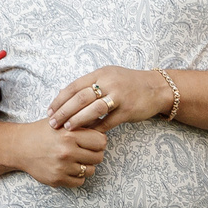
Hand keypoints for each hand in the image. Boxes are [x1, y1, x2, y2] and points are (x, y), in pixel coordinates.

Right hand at [7, 123, 109, 189]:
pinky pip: (80, 182)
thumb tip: (104, 120)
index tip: (92, 141)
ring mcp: (62, 167)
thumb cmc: (43, 132)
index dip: (98, 141)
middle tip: (84, 151)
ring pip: (90, 171)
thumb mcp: (61, 121)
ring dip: (85, 166)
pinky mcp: (57, 179)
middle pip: (98, 157)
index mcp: (69, 134)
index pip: (101, 141)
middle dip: (93, 154)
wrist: (19, 147)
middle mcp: (66, 151)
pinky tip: (69, 168)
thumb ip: (81, 122)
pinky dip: (77, 176)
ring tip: (75, 159)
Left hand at [49, 67, 171, 132]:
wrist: (158, 88)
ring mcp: (120, 96)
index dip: (59, 100)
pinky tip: (87, 133)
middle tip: (53, 123)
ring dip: (77, 120)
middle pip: (80, 98)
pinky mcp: (128, 110)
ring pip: (93, 109)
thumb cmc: (129, 83)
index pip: (74, 87)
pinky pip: (108, 121)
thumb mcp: (108, 76)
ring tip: (67, 128)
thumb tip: (64, 95)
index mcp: (101, 74)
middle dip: (64, 111)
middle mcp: (109, 83)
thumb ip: (88, 85)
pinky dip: (96, 128)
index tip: (49, 111)